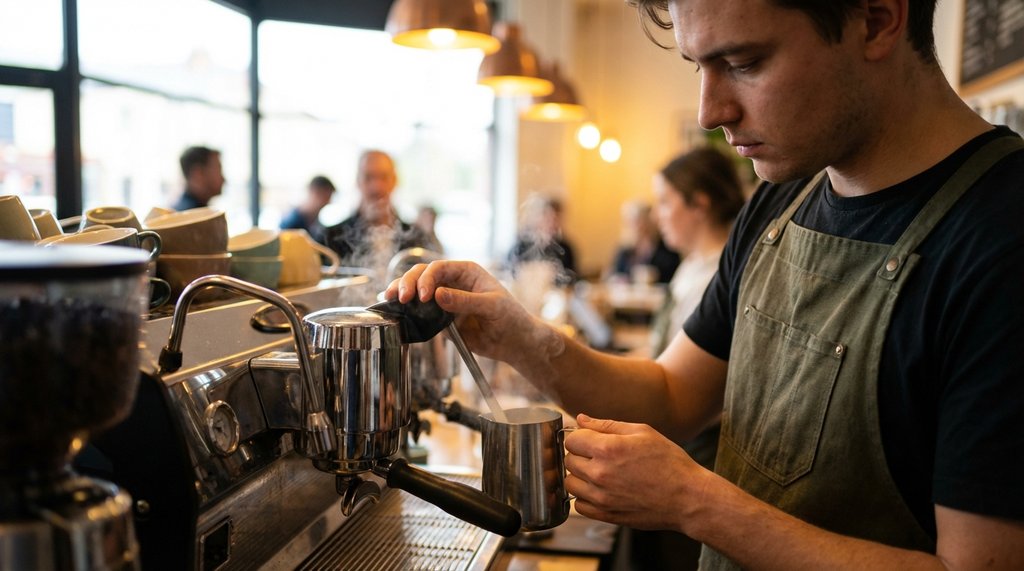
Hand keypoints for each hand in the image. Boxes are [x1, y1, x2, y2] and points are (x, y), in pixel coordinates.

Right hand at [384, 261, 536, 363]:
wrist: (514, 342)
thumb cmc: (510, 317)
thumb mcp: (491, 306)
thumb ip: (465, 301)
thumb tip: (437, 295)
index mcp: (466, 272)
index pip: (438, 268)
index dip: (426, 279)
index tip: (423, 296)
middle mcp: (452, 282)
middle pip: (422, 275)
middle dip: (408, 283)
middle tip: (401, 298)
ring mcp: (444, 300)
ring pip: (417, 291)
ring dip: (402, 293)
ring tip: (390, 300)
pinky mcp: (440, 319)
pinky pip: (421, 313)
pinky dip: (407, 312)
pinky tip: (396, 313)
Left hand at [564, 413, 713, 532]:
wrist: (687, 498)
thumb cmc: (669, 462)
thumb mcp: (642, 432)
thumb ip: (607, 425)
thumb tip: (581, 419)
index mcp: (608, 449)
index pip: (572, 439)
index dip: (581, 436)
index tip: (592, 440)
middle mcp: (600, 474)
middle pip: (569, 460)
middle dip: (581, 455)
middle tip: (600, 456)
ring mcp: (602, 497)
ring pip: (570, 483)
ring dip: (580, 476)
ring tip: (600, 473)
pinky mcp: (606, 515)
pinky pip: (579, 506)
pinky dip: (585, 497)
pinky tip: (601, 490)